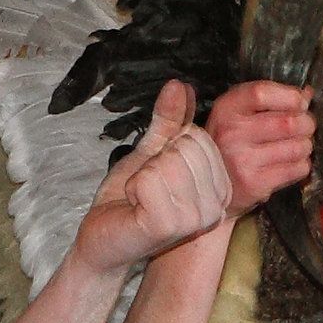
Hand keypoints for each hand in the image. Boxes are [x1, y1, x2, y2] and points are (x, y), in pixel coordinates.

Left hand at [74, 81, 233, 273]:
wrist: (103, 238)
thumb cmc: (129, 199)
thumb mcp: (152, 153)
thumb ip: (169, 122)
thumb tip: (179, 85)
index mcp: (219, 188)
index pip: (197, 137)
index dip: (167, 148)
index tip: (159, 174)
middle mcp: (215, 206)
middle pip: (185, 147)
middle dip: (154, 161)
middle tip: (147, 188)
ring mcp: (194, 218)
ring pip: (167, 162)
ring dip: (142, 176)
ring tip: (141, 198)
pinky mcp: (168, 225)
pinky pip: (148, 179)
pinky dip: (133, 187)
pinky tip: (135, 206)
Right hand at [207, 80, 314, 213]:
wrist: (206, 181)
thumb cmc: (227, 141)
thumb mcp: (236, 112)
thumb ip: (269, 100)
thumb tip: (307, 95)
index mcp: (227, 109)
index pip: (262, 93)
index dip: (290, 96)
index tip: (300, 103)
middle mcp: (232, 133)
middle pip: (289, 122)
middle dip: (306, 124)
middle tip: (303, 128)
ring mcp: (243, 160)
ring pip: (299, 147)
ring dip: (304, 146)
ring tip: (294, 147)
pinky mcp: (256, 184)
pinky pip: (298, 169)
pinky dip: (300, 165)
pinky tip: (288, 163)